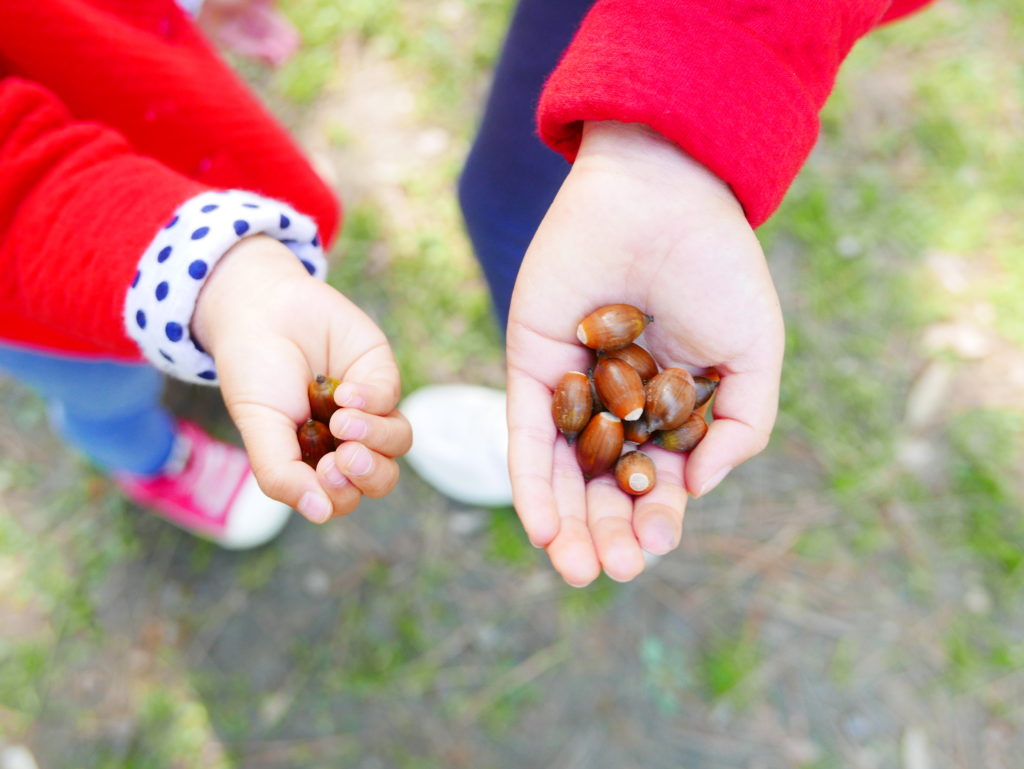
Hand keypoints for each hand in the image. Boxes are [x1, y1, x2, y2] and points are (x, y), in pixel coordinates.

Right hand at [192, 235, 410, 522]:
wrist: (259, 309)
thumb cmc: (253, 373)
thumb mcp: (258, 427)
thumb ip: (281, 474)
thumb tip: (319, 514)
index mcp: (316, 461)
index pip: (344, 498)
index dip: (342, 495)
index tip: (324, 474)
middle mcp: (348, 439)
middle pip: (382, 477)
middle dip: (370, 474)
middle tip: (345, 456)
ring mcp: (370, 408)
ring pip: (398, 442)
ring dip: (375, 437)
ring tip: (341, 418)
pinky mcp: (381, 375)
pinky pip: (392, 399)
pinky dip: (371, 400)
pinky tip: (342, 390)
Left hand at [506, 121, 783, 585]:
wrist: (662, 196)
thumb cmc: (718, 268)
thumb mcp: (753, 356)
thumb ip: (739, 428)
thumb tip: (696, 489)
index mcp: (669, 404)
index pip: (656, 478)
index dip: (655, 517)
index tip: (656, 547)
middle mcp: (615, 402)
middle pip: (602, 485)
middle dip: (606, 532)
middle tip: (607, 571)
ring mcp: (569, 385)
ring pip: (561, 471)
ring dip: (566, 524)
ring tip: (574, 568)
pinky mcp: (529, 363)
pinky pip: (523, 433)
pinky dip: (530, 482)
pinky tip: (540, 529)